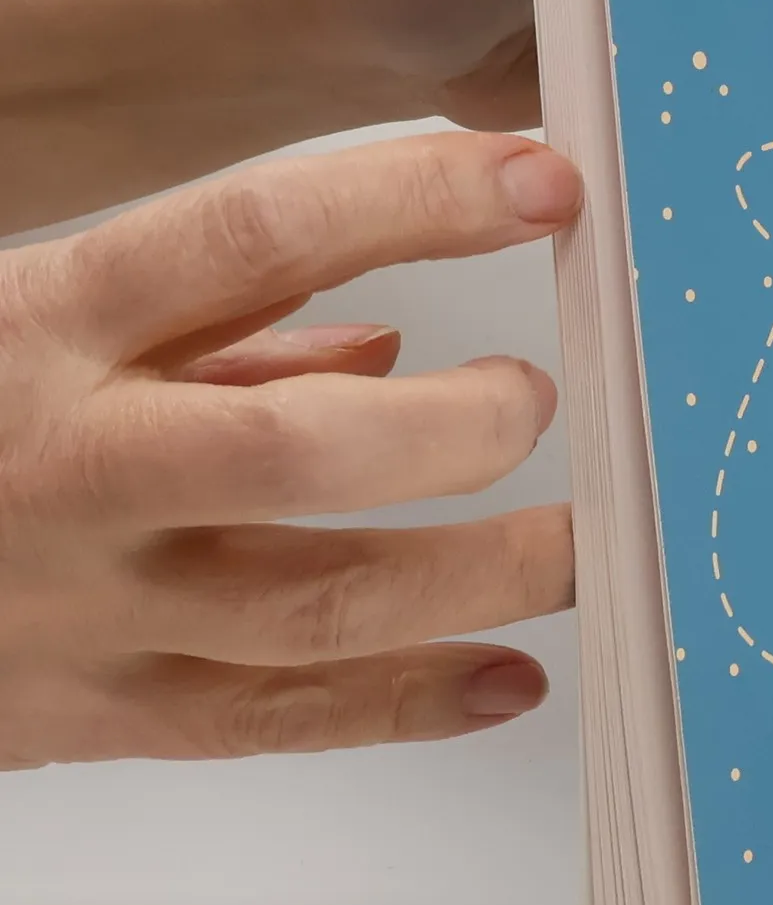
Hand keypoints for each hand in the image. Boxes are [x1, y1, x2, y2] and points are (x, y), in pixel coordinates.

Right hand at [0, 131, 581, 767]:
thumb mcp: (34, 315)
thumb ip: (214, 319)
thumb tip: (392, 343)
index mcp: (49, 329)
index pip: (255, 233)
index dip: (417, 199)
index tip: (544, 183)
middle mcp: (76, 468)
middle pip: (302, 450)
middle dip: (457, 427)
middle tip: (540, 399)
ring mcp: (91, 609)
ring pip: (321, 605)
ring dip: (483, 575)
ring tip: (585, 548)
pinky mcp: (104, 716)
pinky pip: (280, 720)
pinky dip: (413, 702)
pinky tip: (512, 678)